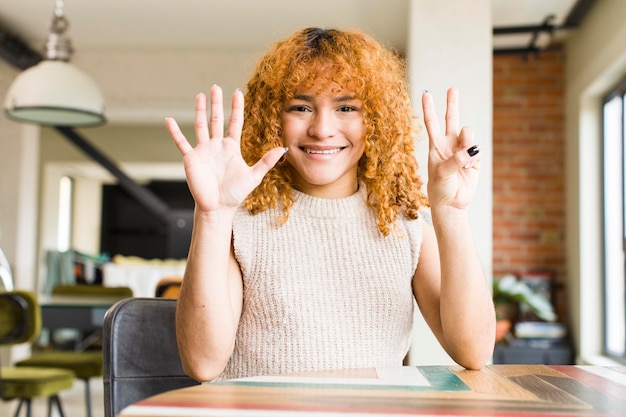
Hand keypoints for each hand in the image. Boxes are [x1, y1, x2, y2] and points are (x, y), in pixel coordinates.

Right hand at [165, 85, 286, 212]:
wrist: (218, 207)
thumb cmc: (235, 193)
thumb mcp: (254, 176)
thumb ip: (266, 161)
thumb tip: (283, 149)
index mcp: (231, 148)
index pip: (234, 123)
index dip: (236, 108)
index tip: (238, 92)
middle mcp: (217, 146)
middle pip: (216, 119)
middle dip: (217, 103)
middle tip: (216, 86)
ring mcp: (203, 151)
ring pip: (200, 126)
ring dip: (199, 110)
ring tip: (200, 95)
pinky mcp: (191, 159)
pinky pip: (181, 143)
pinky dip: (174, 132)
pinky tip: (168, 121)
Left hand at [422, 88, 479, 208]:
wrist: (452, 203)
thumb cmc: (440, 188)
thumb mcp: (441, 173)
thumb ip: (454, 159)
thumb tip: (470, 150)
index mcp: (435, 146)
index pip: (432, 122)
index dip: (429, 108)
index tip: (426, 93)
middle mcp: (449, 144)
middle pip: (451, 119)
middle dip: (452, 103)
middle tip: (453, 88)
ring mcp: (463, 150)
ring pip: (468, 133)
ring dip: (467, 140)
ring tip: (464, 155)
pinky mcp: (474, 158)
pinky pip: (477, 150)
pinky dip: (473, 158)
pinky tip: (468, 167)